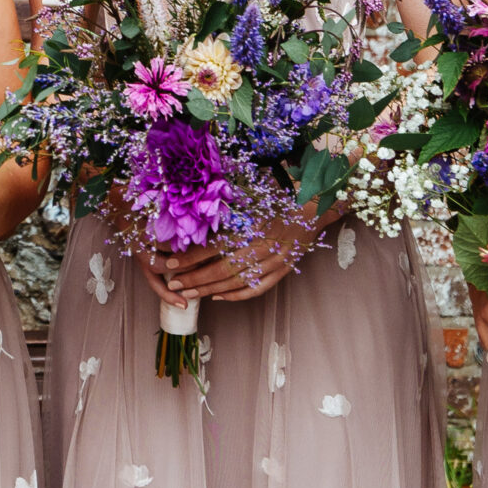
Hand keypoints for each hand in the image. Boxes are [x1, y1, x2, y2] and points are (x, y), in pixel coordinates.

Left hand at [139, 208, 325, 304]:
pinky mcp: (284, 270)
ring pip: (237, 281)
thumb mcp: (255, 190)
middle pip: (223, 269)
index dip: (191, 256)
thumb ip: (229, 202)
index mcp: (255, 225)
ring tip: (188, 293)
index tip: (170, 261)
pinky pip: (257, 288)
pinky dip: (236, 295)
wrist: (317, 204)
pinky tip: (218, 297)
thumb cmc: (282, 192)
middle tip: (173, 284)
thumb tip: (195, 207)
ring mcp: (275, 261)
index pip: (216, 246)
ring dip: (210, 290)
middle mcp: (265, 246)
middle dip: (195, 279)